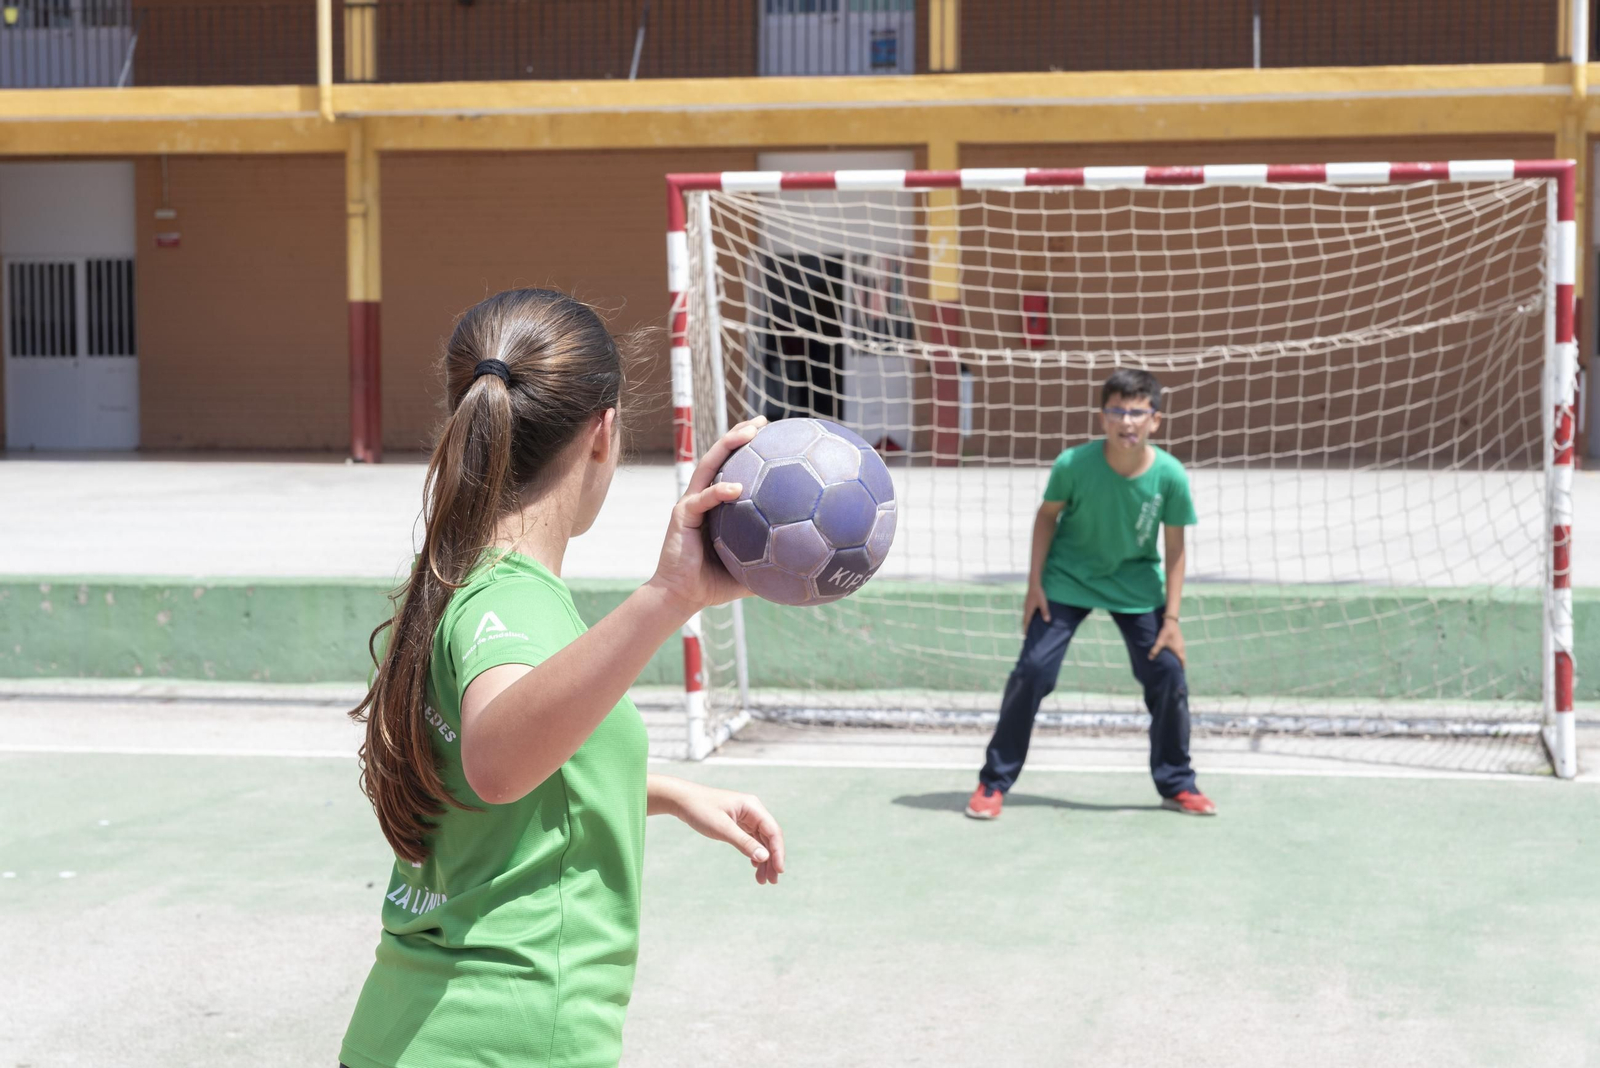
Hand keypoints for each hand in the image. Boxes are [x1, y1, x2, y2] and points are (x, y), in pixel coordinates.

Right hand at [648, 416, 766, 613]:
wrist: (683, 596)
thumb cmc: (716, 583)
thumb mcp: (753, 570)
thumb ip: (777, 562)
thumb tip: (812, 564)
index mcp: (720, 504)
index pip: (736, 467)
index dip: (752, 449)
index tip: (776, 435)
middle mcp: (705, 496)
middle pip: (722, 455)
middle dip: (741, 434)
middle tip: (763, 421)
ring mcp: (692, 501)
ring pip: (709, 464)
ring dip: (728, 445)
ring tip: (749, 433)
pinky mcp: (682, 515)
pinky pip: (702, 499)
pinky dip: (718, 491)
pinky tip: (737, 488)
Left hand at [666, 781, 785, 885]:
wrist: (682, 801)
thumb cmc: (701, 810)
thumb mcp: (722, 828)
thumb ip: (744, 843)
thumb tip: (765, 857)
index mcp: (752, 807)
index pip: (773, 831)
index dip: (778, 852)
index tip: (778, 871)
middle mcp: (753, 811)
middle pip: (769, 838)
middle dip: (772, 859)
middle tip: (771, 881)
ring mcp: (746, 817)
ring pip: (761, 841)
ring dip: (763, 859)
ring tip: (762, 879)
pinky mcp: (738, 823)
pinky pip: (752, 840)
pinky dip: (754, 853)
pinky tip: (754, 866)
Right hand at [1022, 584, 1051, 630]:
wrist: (1034, 584)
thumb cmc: (1039, 594)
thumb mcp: (1043, 603)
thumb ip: (1045, 612)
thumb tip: (1047, 621)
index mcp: (1029, 610)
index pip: (1026, 622)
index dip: (1026, 629)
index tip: (1025, 636)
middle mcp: (1026, 609)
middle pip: (1024, 620)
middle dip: (1025, 627)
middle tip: (1025, 633)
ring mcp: (1026, 605)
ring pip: (1025, 616)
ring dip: (1026, 622)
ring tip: (1027, 626)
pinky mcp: (1028, 603)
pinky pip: (1027, 612)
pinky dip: (1027, 617)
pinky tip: (1030, 616)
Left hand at [1149, 618, 1185, 667]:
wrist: (1171, 623)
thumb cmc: (1166, 633)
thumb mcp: (1159, 642)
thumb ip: (1155, 651)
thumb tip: (1150, 658)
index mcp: (1178, 651)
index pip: (1182, 662)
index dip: (1182, 668)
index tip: (1180, 674)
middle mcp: (1182, 649)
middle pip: (1183, 659)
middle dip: (1181, 665)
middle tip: (1177, 670)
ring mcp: (1182, 644)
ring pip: (1182, 654)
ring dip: (1180, 659)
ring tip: (1176, 663)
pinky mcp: (1181, 641)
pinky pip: (1181, 650)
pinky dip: (1179, 654)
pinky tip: (1175, 653)